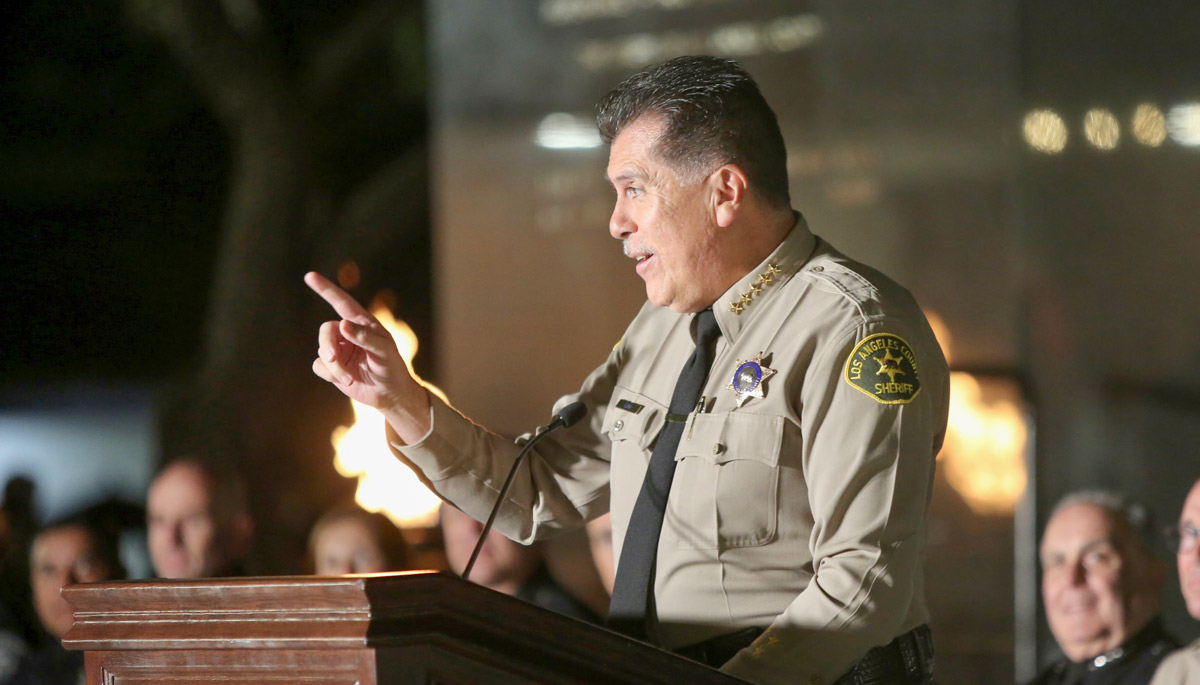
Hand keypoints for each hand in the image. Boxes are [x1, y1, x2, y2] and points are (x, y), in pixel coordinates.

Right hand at [304, 271, 425, 415]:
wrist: (389, 394)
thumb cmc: (392, 367)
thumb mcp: (384, 351)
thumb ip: (365, 337)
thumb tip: (342, 324)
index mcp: (362, 323)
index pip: (342, 302)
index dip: (326, 289)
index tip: (309, 276)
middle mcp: (347, 332)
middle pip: (325, 330)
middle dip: (327, 346)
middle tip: (333, 359)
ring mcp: (338, 349)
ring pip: (322, 351)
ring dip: (334, 366)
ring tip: (349, 378)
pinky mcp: (332, 366)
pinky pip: (319, 366)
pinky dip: (331, 374)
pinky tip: (347, 381)